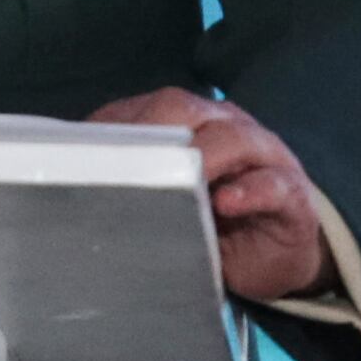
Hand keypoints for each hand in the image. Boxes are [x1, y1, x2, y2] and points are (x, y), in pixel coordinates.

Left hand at [88, 88, 333, 303]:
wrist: (274, 251)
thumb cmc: (210, 221)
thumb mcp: (165, 201)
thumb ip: (131, 182)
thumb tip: (70, 182)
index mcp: (188, 121)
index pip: (146, 108)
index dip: (114, 127)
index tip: (80, 153)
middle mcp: (223, 126)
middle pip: (184, 109)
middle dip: (150, 129)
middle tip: (121, 161)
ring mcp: (262, 155)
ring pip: (232, 137)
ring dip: (200, 156)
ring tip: (177, 179)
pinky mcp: (291, 194)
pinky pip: (273, 183)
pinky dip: (250, 191)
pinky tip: (227, 203)